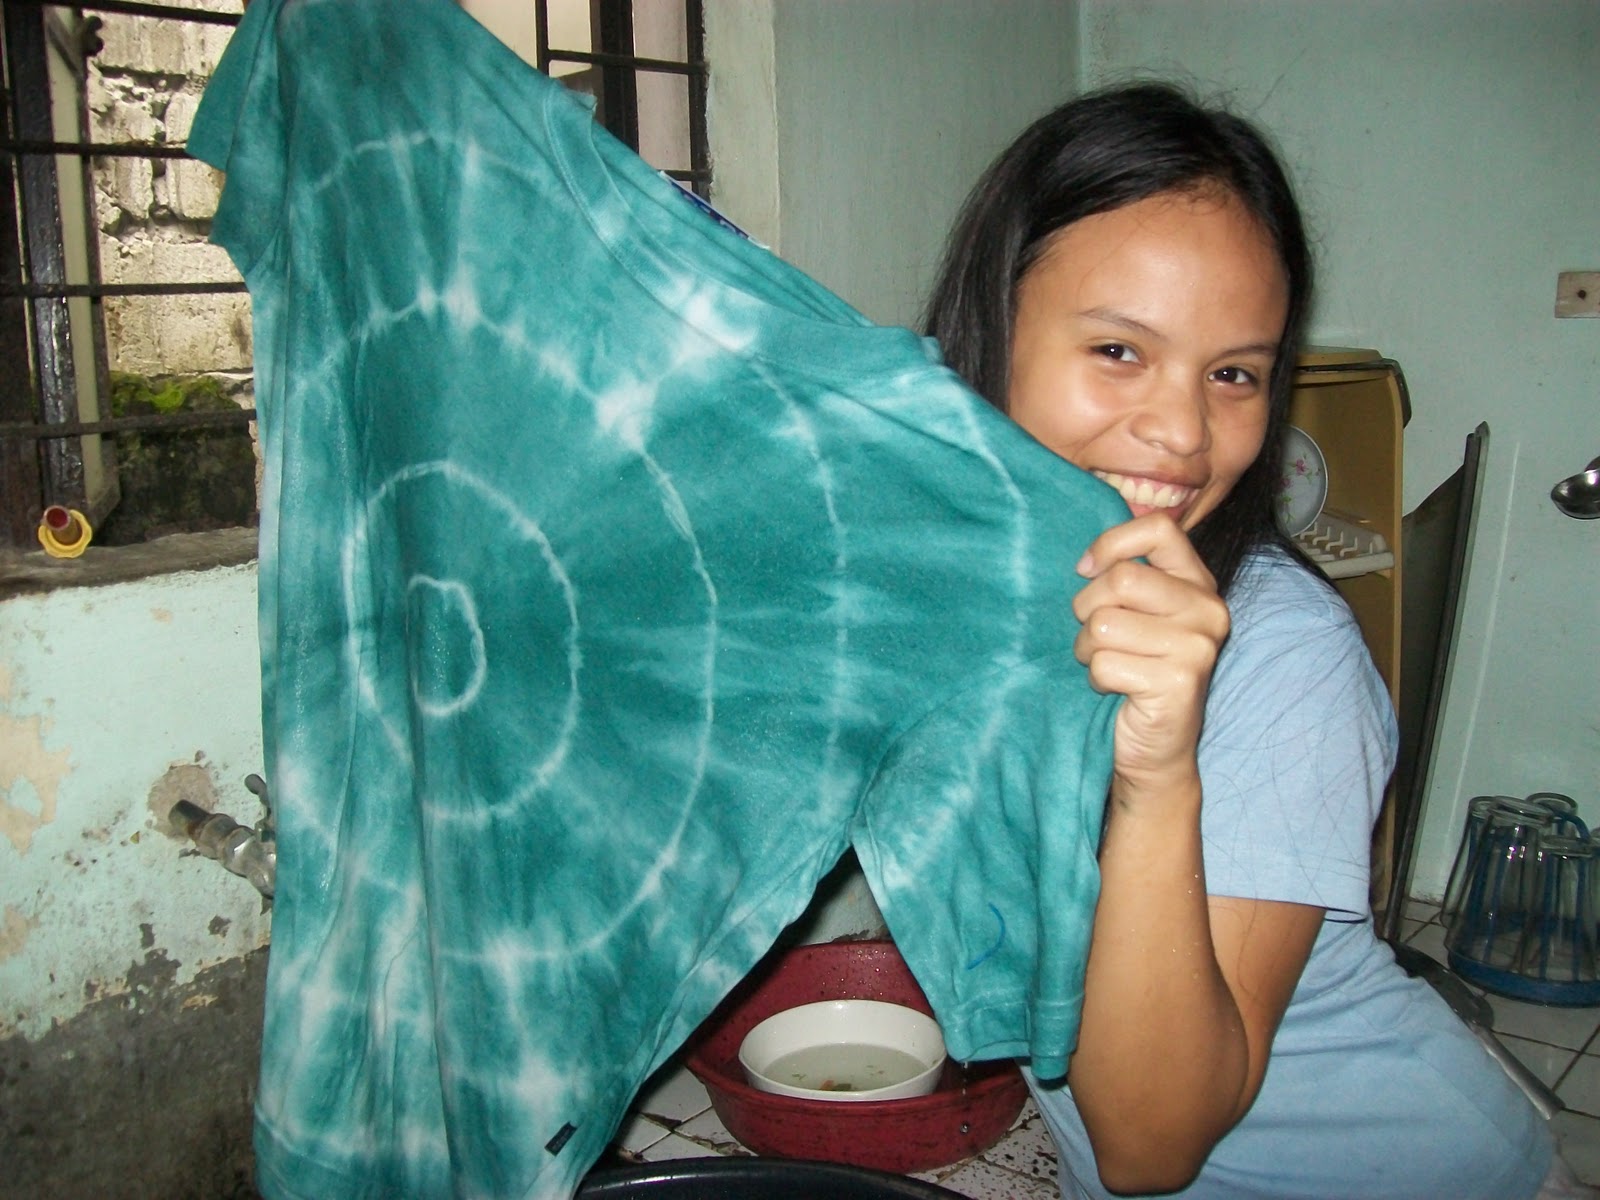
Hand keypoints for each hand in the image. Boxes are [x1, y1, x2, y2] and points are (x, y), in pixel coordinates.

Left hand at [1071, 514, 1229, 793]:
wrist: (1156, 749)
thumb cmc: (1136, 671)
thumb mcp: (1138, 616)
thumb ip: (1126, 578)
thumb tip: (1085, 562)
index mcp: (1198, 583)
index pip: (1158, 528)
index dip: (1110, 544)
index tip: (1085, 571)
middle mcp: (1208, 609)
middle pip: (1120, 580)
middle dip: (1087, 610)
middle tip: (1095, 636)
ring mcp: (1197, 646)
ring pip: (1104, 625)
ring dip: (1088, 649)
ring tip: (1107, 664)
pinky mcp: (1178, 681)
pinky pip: (1105, 664)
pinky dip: (1096, 678)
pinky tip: (1115, 689)